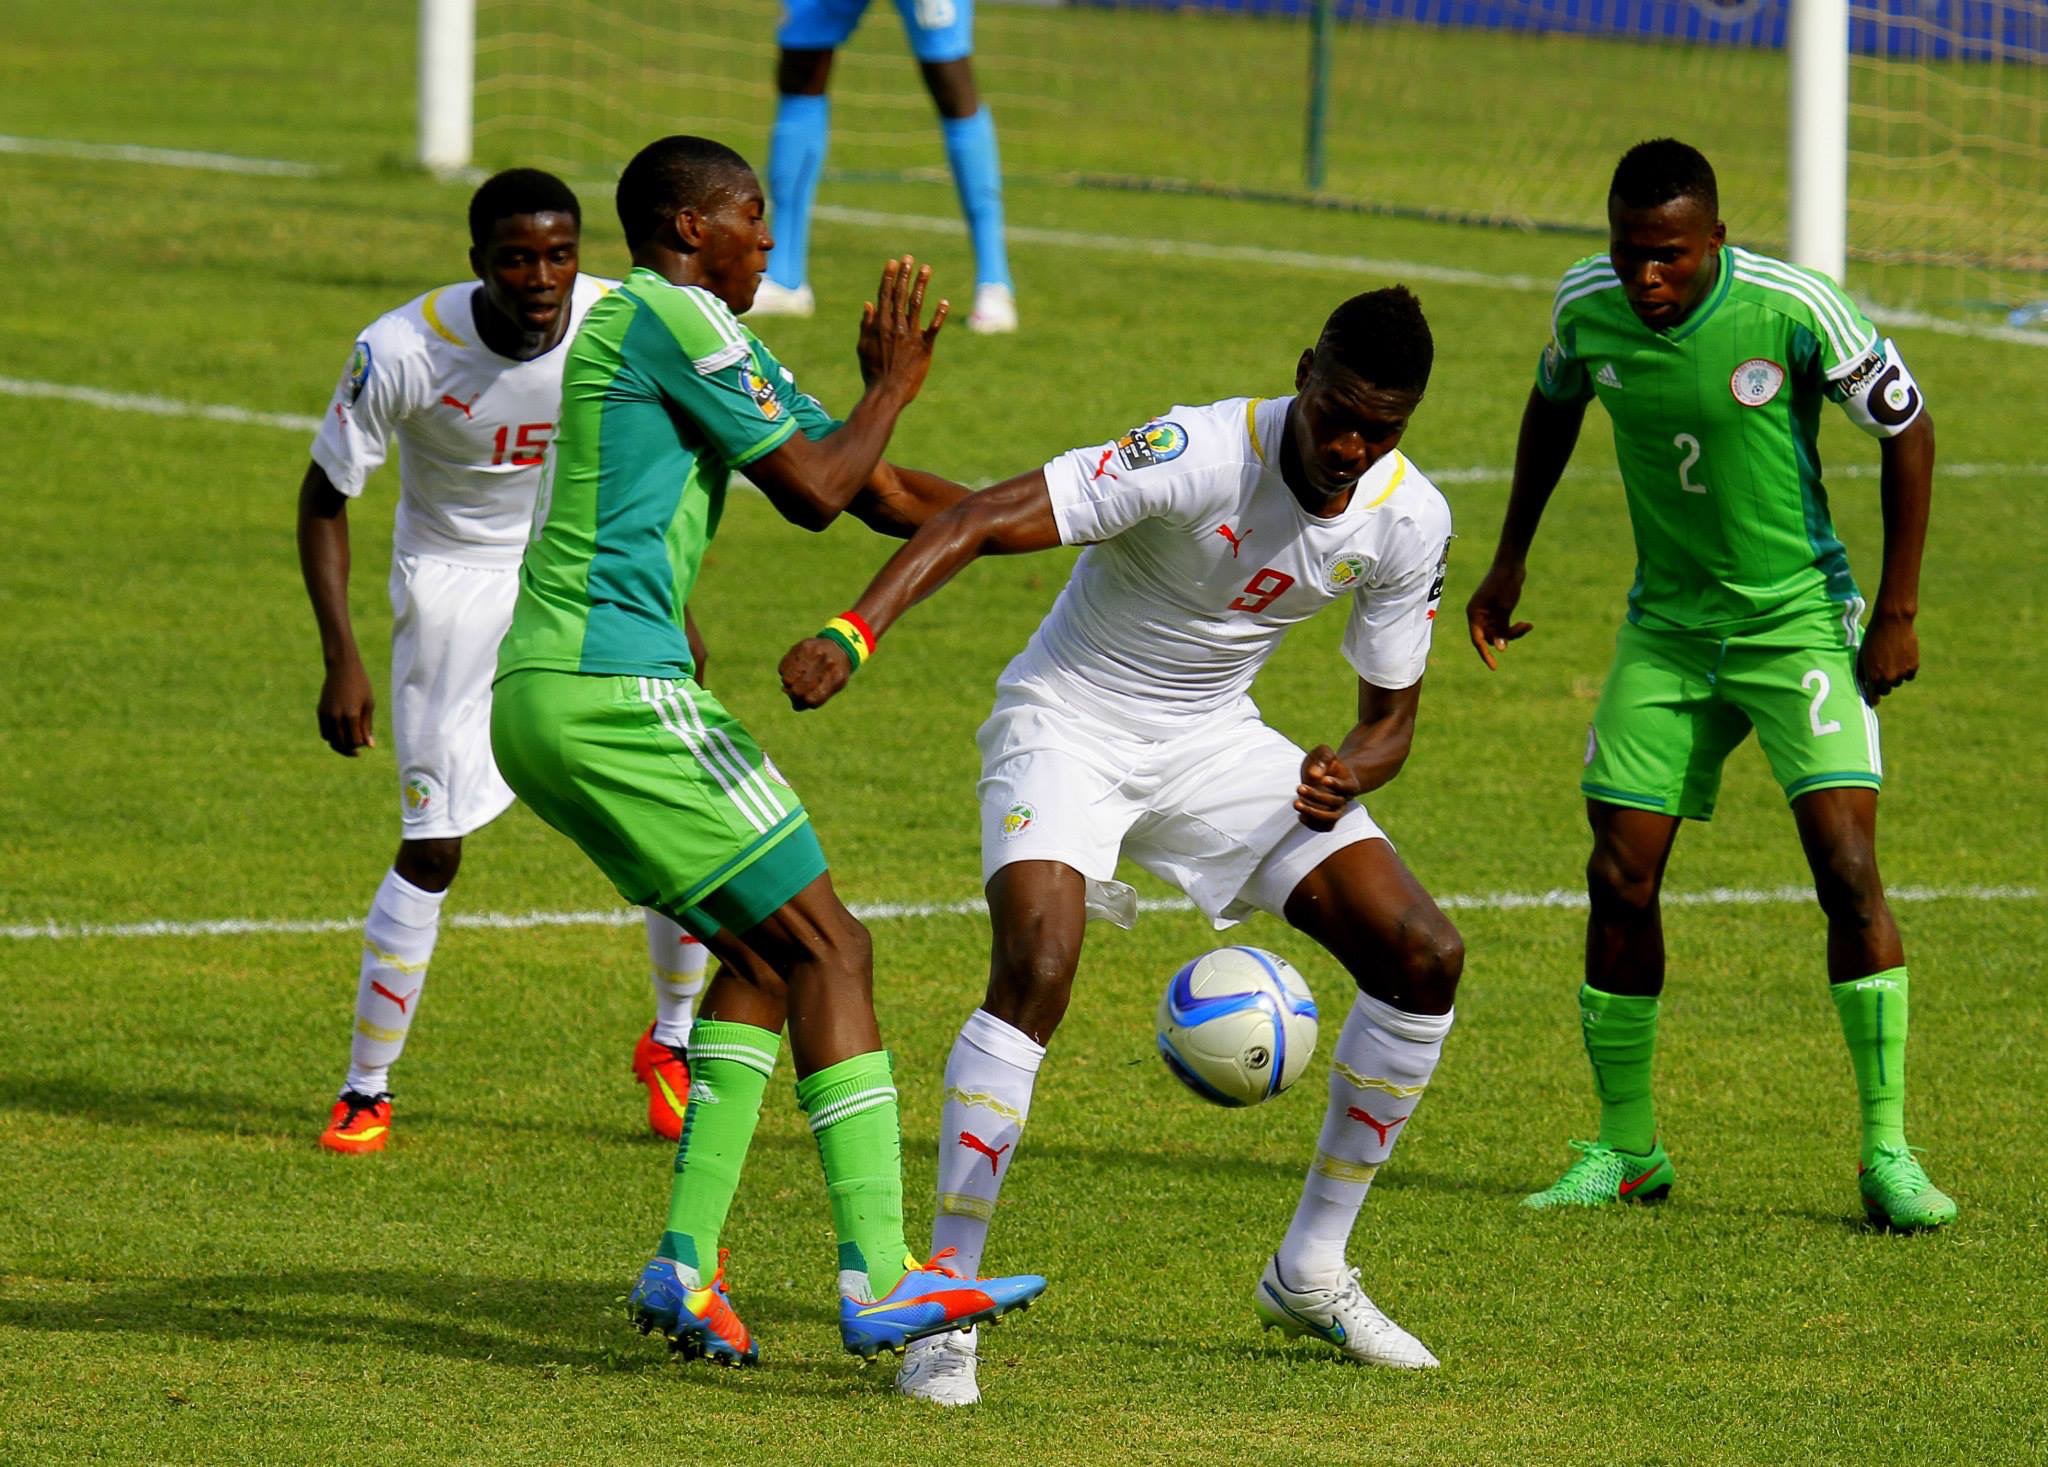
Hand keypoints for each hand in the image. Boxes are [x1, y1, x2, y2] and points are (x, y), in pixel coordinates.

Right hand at [318, 656, 374, 755]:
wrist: (342, 669)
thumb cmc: (360, 685)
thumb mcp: (369, 705)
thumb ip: (367, 726)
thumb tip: (369, 746)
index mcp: (351, 715)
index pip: (355, 741)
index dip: (361, 744)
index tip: (366, 740)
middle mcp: (336, 716)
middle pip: (342, 743)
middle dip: (351, 748)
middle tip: (358, 749)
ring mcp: (326, 715)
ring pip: (331, 741)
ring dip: (340, 745)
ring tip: (349, 742)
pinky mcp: (320, 712)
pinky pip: (324, 733)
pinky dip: (332, 737)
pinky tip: (341, 734)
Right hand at [779, 636, 853, 709]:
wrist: (838, 646)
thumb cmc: (833, 673)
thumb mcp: (831, 689)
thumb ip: (814, 700)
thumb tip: (795, 704)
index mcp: (837, 678)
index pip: (811, 700)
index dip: (804, 702)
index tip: (805, 698)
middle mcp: (827, 664)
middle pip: (797, 691)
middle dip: (794, 694)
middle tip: (797, 690)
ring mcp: (814, 654)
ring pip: (787, 679)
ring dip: (788, 683)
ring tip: (795, 679)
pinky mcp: (802, 646)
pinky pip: (783, 667)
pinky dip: (785, 672)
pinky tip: (793, 669)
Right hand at [856, 256, 947, 400]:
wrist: (887, 393)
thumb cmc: (873, 372)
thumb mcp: (863, 348)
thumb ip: (866, 325)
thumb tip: (868, 304)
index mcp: (880, 326)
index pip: (884, 296)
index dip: (888, 278)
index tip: (893, 263)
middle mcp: (895, 327)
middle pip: (900, 295)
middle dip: (904, 275)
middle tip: (909, 258)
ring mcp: (911, 336)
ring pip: (916, 305)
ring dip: (921, 285)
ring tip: (926, 269)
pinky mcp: (924, 348)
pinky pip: (933, 328)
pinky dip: (939, 315)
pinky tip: (944, 301)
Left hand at [1295, 744, 1361, 831]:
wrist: (1326, 774)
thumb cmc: (1325, 763)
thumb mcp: (1324, 753)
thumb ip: (1322, 759)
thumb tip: (1314, 775)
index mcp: (1349, 783)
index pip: (1346, 787)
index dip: (1336, 784)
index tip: (1323, 779)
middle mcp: (1345, 799)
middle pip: (1335, 802)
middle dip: (1316, 796)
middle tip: (1299, 787)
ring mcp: (1337, 810)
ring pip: (1331, 818)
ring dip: (1313, 813)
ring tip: (1296, 803)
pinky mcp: (1327, 818)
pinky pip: (1324, 827)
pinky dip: (1313, 824)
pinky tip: (1300, 815)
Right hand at [1466, 561, 1533, 669]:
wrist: (1511, 564)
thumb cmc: (1504, 583)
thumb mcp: (1504, 608)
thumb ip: (1502, 629)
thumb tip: (1501, 648)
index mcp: (1474, 614)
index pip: (1477, 639)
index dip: (1485, 654)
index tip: (1494, 667)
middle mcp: (1479, 615)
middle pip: (1489, 637)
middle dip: (1505, 637)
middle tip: (1523, 628)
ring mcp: (1488, 613)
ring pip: (1498, 633)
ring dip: (1513, 633)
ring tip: (1527, 626)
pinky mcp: (1499, 611)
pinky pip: (1505, 626)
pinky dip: (1515, 627)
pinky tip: (1528, 625)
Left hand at [1856, 612, 1918, 704]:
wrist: (1892, 622)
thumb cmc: (1873, 637)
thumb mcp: (1863, 655)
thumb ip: (1864, 671)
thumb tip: (1865, 683)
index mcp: (1872, 676)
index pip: (1874, 696)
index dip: (1874, 698)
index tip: (1874, 700)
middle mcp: (1887, 678)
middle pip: (1886, 690)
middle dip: (1884, 685)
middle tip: (1883, 674)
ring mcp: (1901, 673)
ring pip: (1898, 682)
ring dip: (1895, 676)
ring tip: (1892, 662)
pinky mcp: (1913, 666)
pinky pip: (1909, 676)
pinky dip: (1906, 671)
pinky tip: (1902, 660)